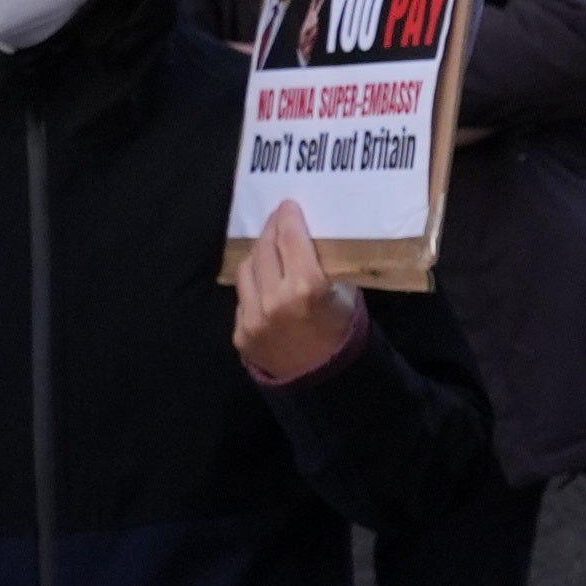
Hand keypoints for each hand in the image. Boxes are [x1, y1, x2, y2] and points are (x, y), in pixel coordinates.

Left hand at [233, 200, 363, 385]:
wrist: (326, 381)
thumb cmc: (343, 334)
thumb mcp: (345, 296)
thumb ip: (325, 269)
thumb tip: (310, 242)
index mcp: (306, 286)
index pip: (290, 238)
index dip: (288, 217)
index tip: (287, 205)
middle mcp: (274, 299)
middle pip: (265, 248)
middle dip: (271, 229)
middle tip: (278, 219)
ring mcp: (252, 317)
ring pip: (247, 269)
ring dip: (258, 254)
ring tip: (269, 248)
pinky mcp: (240, 332)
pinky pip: (243, 297)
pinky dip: (254, 285)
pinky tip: (265, 283)